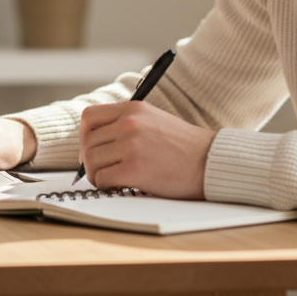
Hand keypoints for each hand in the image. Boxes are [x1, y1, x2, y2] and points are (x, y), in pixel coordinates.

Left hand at [79, 102, 214, 199]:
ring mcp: (131, 145)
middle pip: (87, 143)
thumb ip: (127, 123)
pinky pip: (102, 179)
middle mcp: (130, 123)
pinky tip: (121, 185)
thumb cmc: (184, 147)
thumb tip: (95, 141)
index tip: (94, 148)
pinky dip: (107, 186)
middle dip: (91, 160)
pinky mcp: (135, 169)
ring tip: (114, 179)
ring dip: (98, 175)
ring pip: (91, 162)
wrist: (210, 162)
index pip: (89, 117)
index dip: (86, 136)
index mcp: (134, 109)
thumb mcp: (154, 120)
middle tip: (104, 170)